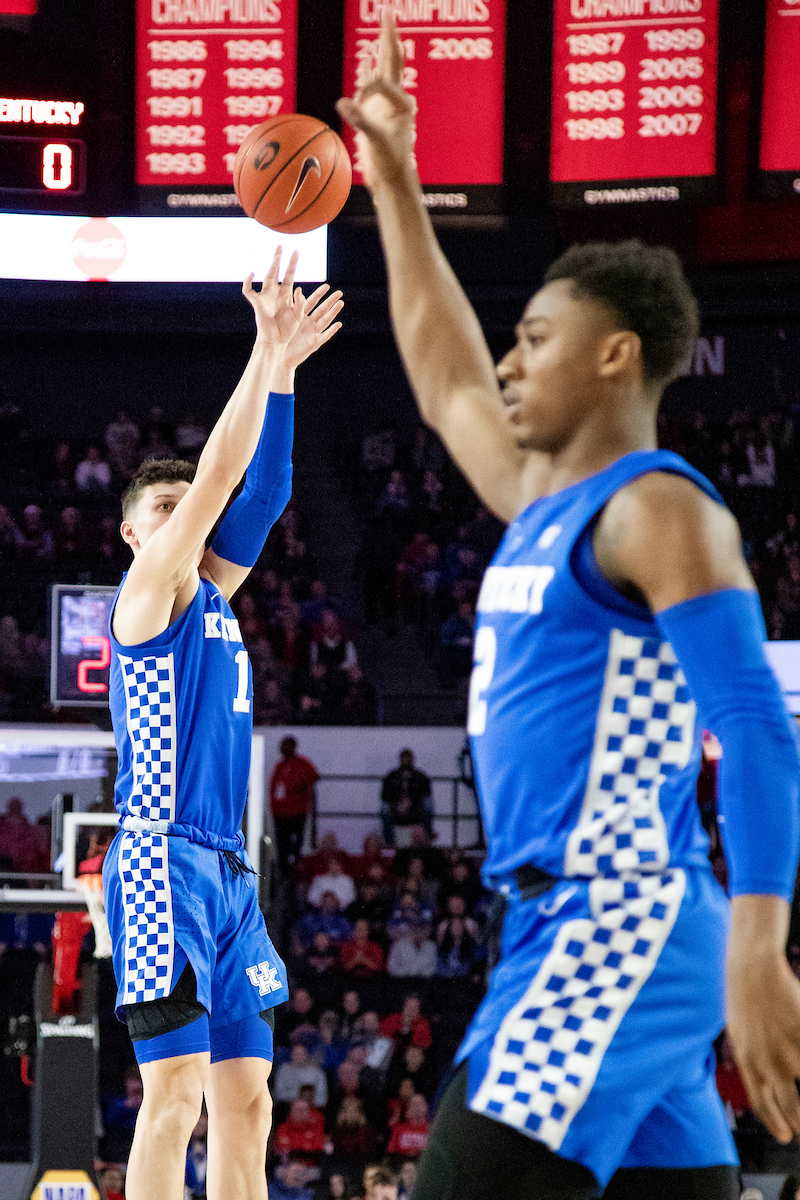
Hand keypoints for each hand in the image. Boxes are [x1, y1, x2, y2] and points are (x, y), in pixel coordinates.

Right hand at [243, 246, 304, 345]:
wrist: (276, 340)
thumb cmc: (288, 329)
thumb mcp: (298, 315)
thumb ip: (300, 302)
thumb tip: (298, 288)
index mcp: (286, 294)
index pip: (289, 275)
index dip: (292, 264)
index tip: (295, 251)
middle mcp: (275, 292)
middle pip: (277, 271)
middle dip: (278, 259)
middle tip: (280, 245)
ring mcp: (266, 297)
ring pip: (267, 277)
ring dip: (272, 267)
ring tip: (277, 256)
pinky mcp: (257, 303)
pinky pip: (249, 291)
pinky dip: (247, 282)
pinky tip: (251, 274)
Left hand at [281, 284, 343, 370]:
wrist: (280, 357)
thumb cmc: (280, 339)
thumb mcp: (286, 319)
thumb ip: (293, 305)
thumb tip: (297, 288)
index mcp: (300, 316)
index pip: (312, 302)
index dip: (320, 294)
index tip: (327, 285)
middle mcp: (309, 323)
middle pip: (322, 310)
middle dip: (330, 301)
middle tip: (339, 293)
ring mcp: (312, 333)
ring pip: (325, 321)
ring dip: (333, 312)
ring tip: (341, 303)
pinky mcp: (314, 343)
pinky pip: (324, 336)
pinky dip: (331, 330)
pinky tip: (338, 324)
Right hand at [336, 10, 416, 190]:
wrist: (391, 178)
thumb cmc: (389, 161)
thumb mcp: (375, 141)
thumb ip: (360, 121)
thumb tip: (343, 104)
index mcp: (401, 102)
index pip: (379, 82)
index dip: (364, 91)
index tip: (353, 109)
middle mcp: (396, 98)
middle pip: (392, 58)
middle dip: (388, 34)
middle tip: (388, 9)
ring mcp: (385, 103)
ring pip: (383, 67)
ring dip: (381, 46)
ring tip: (385, 24)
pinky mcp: (375, 110)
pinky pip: (371, 82)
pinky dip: (368, 68)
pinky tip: (366, 56)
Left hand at [727, 946, 799, 1141]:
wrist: (752, 968)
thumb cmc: (744, 997)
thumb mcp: (740, 1033)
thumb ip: (751, 1059)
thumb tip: (763, 1081)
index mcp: (747, 1063)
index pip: (762, 1104)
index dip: (775, 1122)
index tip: (785, 1137)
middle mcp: (768, 1063)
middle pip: (791, 1106)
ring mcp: (789, 1051)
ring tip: (799, 1089)